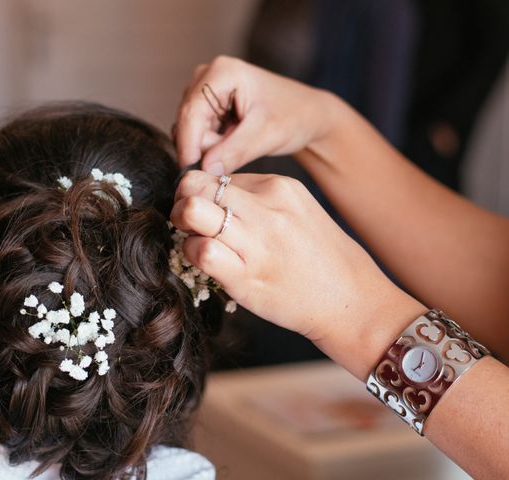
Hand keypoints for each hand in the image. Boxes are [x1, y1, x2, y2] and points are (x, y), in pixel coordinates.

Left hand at [171, 170, 425, 378]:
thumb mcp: (297, 209)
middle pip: (196, 185)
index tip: (202, 208)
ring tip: (192, 237)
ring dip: (182, 225)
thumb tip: (212, 194)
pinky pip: (202, 252)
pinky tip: (203, 259)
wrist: (350, 300)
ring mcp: (257, 244)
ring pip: (193, 212)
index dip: (198, 191)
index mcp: (278, 187)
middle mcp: (266, 210)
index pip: (215, 175)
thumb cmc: (320, 257)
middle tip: (186, 219)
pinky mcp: (247, 279)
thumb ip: (256, 198)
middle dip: (181, 200)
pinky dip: (192, 253)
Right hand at [174, 56, 337, 173]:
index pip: (191, 112)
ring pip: (190, 130)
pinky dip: (212, 145)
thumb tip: (204, 168)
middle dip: (205, 146)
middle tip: (237, 151)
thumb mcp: (265, 136)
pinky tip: (233, 142)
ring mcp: (204, 89)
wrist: (307, 114)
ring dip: (210, 147)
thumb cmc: (293, 117)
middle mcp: (207, 75)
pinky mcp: (206, 105)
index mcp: (222, 72)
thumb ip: (234, 152)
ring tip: (240, 144)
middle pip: (187, 122)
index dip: (188, 144)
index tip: (190, 172)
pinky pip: (196, 134)